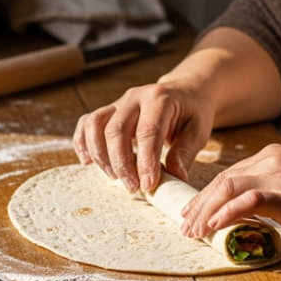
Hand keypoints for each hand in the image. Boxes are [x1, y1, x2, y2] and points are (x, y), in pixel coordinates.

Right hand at [73, 81, 213, 192]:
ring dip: (100, 155)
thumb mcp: (198, 131)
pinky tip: (88, 162)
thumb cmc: (192, 113)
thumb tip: (174, 177)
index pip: (147, 132)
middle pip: (117, 130)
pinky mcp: (109, 110)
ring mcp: (119, 102)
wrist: (185, 92)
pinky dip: (82, 142)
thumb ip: (184, 153)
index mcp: (160, 98)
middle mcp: (135, 96)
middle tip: (132, 188)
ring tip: (114, 178)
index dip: (145, 161)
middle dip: (121, 164)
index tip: (148, 185)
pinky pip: (87, 123)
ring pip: (95, 125)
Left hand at [179, 144, 280, 238]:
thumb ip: (276, 194)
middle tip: (185, 225)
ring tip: (193, 230)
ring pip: (229, 187)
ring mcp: (280, 176)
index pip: (230, 175)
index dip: (207, 195)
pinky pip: (250, 200)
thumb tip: (254, 213)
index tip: (194, 212)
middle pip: (222, 180)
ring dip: (206, 211)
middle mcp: (272, 162)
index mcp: (274, 158)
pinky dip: (228, 212)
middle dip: (199, 205)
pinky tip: (216, 225)